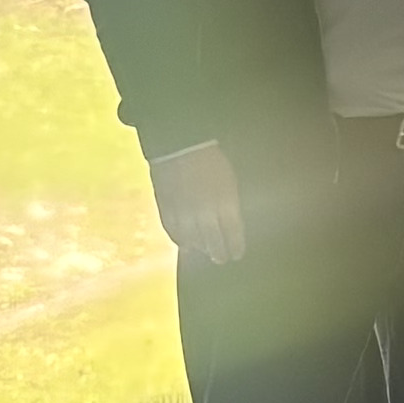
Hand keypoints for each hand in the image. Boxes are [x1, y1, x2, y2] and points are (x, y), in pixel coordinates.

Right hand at [151, 137, 246, 267]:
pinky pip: (173, 232)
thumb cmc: (211, 159)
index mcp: (225, 203)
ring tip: (205, 252)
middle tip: (222, 258)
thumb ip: (230, 205)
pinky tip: (185, 244)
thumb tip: (231, 225)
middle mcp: (204, 212)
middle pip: (213, 243)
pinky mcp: (165, 208)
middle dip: (219, 253)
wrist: (180, 143)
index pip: (233, 235)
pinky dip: (180, 240)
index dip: (235, 247)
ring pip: (192, 241)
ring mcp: (183, 212)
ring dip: (200, 249)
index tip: (237, 254)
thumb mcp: (229, 181)